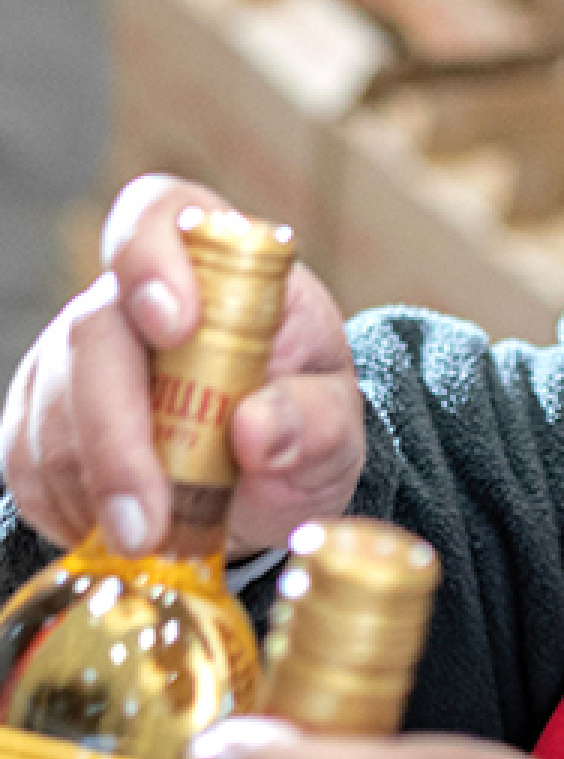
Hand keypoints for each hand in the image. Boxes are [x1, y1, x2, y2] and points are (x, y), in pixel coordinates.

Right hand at [0, 174, 364, 557]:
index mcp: (213, 263)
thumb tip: (258, 428)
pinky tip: (125, 535)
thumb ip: (315, 421)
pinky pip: (31, 461)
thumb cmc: (303, 423)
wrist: (267, 477)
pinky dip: (75, 511)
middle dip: (118, 436)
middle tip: (148, 522)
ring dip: (99, 489)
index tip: (174, 325)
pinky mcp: (40, 416)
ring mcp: (74, 353)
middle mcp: (129, 296)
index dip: (152, 259)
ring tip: (156, 543)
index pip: (159, 214)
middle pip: (94, 333)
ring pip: (54, 408)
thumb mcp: (336, 424)